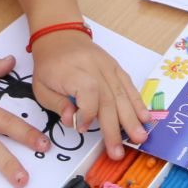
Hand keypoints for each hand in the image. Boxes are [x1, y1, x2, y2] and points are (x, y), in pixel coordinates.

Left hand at [28, 31, 148, 160]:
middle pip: (108, 99)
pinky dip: (137, 102)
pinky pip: (128, 85)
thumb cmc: (49, 64)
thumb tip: (73, 121)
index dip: (88, 114)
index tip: (82, 128)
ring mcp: (108, 67)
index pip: (88, 94)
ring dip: (132, 118)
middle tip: (119, 152)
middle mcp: (94, 68)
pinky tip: (145, 117)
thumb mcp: (42, 86)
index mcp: (73, 72)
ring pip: (122, 94)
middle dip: (115, 128)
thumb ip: (57, 105)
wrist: (60, 35)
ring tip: (140, 137)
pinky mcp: (115, 67)